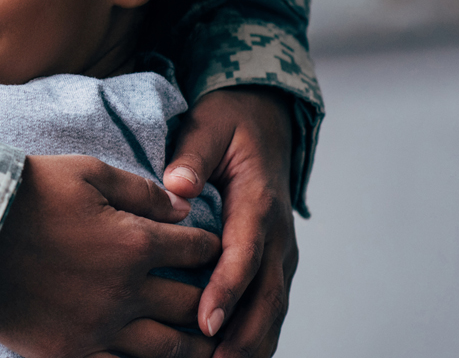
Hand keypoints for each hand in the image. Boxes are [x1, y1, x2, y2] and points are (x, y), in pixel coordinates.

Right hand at [0, 155, 221, 357]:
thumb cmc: (25, 194)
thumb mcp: (88, 174)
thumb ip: (142, 193)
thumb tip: (182, 209)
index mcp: (134, 244)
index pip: (197, 250)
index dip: (212, 247)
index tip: (214, 248)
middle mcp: (124, 293)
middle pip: (191, 305)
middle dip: (212, 301)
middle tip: (222, 301)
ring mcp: (97, 330)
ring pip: (167, 350)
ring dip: (192, 345)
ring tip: (207, 345)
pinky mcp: (69, 353)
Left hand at [162, 86, 299, 357]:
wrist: (264, 121)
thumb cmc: (229, 125)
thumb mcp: (209, 126)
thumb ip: (192, 154)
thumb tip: (178, 186)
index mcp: (259, 203)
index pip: (245, 254)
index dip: (227, 290)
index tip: (205, 321)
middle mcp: (277, 235)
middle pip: (267, 295)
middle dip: (243, 335)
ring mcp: (280, 254)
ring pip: (273, 309)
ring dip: (252, 345)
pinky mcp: (274, 265)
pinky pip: (268, 307)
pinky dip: (254, 338)